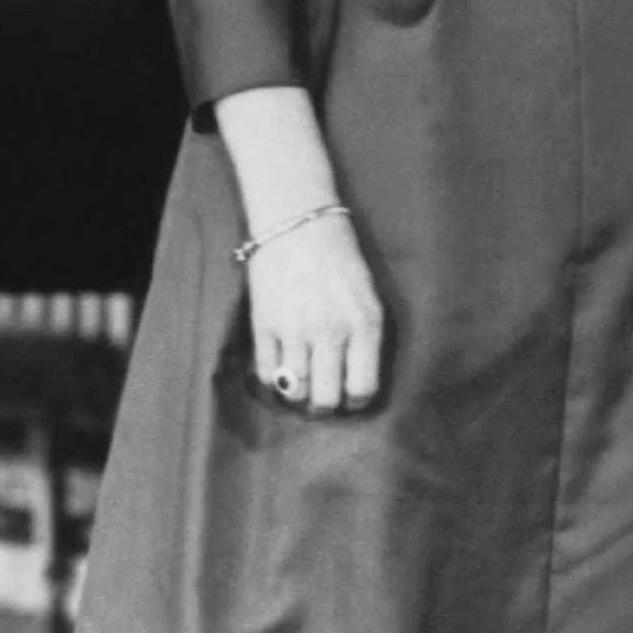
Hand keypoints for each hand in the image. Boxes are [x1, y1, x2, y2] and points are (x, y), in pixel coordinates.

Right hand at [247, 211, 386, 412]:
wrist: (299, 225)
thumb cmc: (341, 260)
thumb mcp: (369, 298)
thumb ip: (366, 338)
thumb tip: (355, 381)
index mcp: (364, 325)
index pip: (363, 388)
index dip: (357, 402)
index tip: (351, 398)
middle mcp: (330, 333)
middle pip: (326, 398)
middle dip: (326, 407)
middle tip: (324, 398)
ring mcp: (293, 331)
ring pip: (295, 392)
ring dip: (298, 397)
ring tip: (301, 387)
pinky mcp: (263, 325)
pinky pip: (266, 374)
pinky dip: (274, 381)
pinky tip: (280, 373)